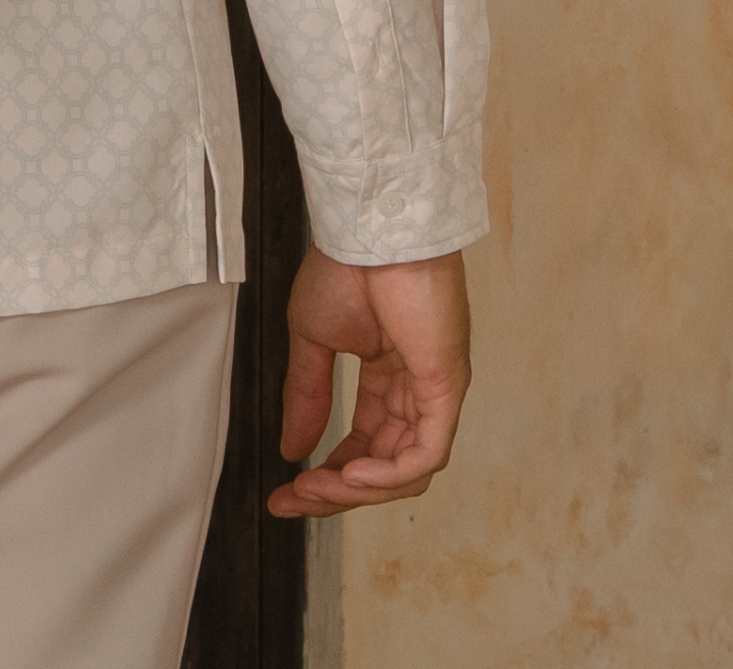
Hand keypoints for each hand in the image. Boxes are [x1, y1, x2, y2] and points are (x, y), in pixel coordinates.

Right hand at [268, 244, 469, 515]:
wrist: (367, 232)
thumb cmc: (345, 268)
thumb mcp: (313, 340)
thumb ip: (307, 397)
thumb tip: (292, 449)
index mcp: (388, 375)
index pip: (364, 443)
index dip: (326, 474)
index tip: (285, 491)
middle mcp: (416, 390)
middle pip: (384, 465)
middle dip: (336, 491)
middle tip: (294, 501)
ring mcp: (435, 392)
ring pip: (406, 470)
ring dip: (358, 488)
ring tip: (316, 487)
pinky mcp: (446, 389)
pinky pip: (425, 453)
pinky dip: (388, 473)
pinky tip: (349, 475)